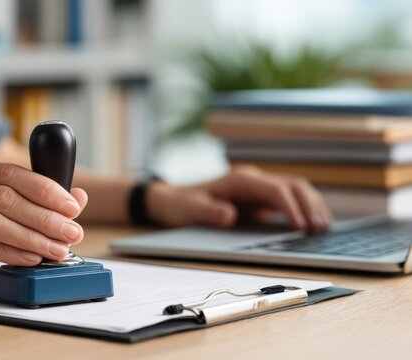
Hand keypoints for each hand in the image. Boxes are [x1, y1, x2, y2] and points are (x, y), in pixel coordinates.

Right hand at [0, 154, 87, 284]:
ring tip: (56, 249)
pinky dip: (6, 250)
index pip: (10, 172)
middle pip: (5, 194)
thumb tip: (74, 198)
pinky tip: (28, 257)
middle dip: (45, 216)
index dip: (46, 189)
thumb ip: (17, 203)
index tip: (73, 207)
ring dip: (31, 236)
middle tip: (72, 232)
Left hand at [147, 165, 331, 231]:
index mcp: (241, 180)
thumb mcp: (192, 211)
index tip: (301, 226)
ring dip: (312, 206)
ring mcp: (259, 190)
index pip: (275, 189)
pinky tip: (314, 226)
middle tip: (321, 228)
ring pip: (296, 191)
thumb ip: (209, 213)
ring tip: (325, 228)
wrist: (174, 200)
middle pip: (293, 185)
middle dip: (310, 205)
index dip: (291, 207)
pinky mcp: (260, 201)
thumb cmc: (183, 205)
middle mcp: (254, 181)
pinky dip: (304, 211)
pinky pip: (289, 202)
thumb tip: (230, 216)